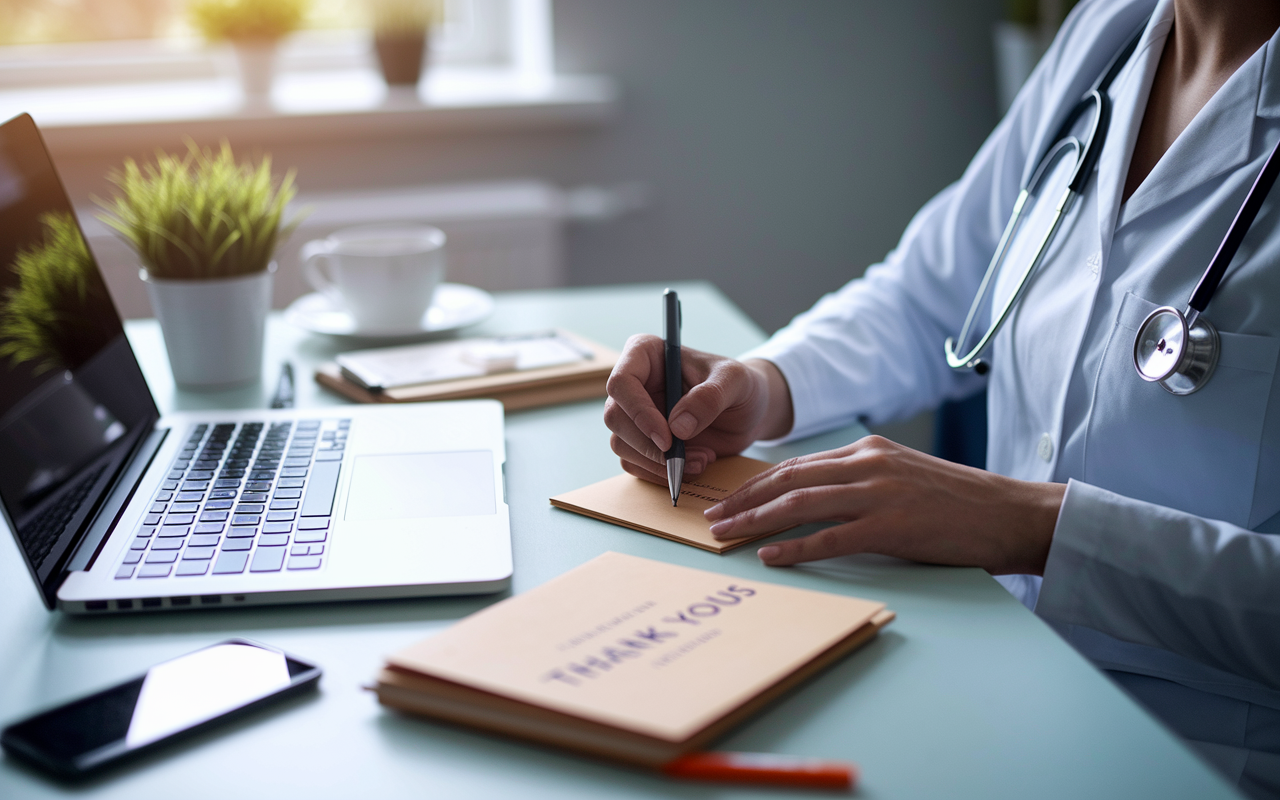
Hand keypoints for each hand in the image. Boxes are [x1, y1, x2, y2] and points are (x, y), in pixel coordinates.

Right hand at [603, 335, 792, 483]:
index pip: (621, 382)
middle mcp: (634, 384)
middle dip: (648, 446)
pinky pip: (634, 464)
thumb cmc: (740, 385)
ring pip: (621, 444)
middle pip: (615, 417)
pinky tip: (693, 466)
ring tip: (701, 461)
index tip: (667, 438)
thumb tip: (677, 428)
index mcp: (646, 354)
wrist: (748, 412)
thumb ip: (709, 398)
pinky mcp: (641, 441)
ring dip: (657, 463)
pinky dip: (661, 473)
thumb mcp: (735, 382)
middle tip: (684, 458)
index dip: (638, 412)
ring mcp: (634, 414)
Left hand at [703, 436, 1065, 574]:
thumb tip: (815, 496)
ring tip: (725, 535)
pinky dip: (795, 546)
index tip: (728, 498)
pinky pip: (831, 537)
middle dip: (744, 500)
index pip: (797, 465)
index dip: (757, 483)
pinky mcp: (892, 525)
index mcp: (868, 451)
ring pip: (800, 503)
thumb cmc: (958, 502)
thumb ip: (862, 479)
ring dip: (756, 520)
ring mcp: (880, 493)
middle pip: (788, 480)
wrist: (1010, 512)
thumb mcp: (903, 475)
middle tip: (710, 519)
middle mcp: (868, 464)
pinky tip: (769, 555)